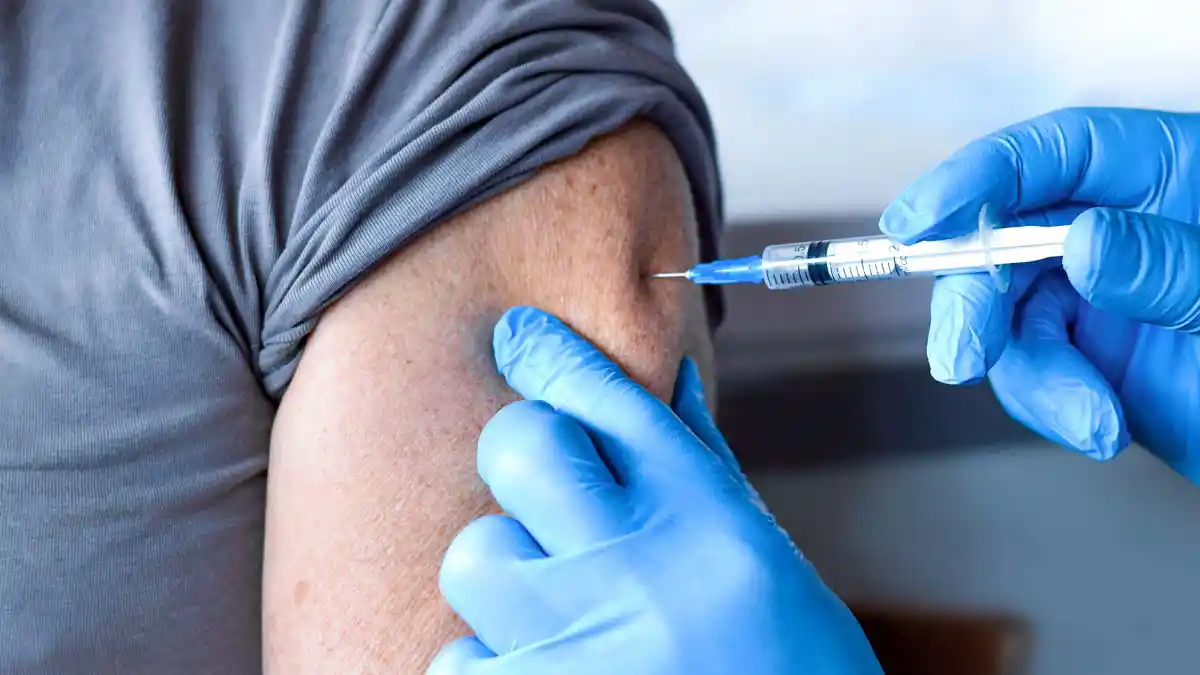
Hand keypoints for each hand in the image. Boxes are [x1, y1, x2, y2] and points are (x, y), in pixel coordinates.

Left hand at [426, 306, 881, 674]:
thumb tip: (673, 379)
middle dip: (520, 455)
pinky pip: (458, 660)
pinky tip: (546, 665)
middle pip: (519, 448)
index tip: (519, 338)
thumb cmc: (791, 662)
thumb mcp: (764, 557)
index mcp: (709, 520)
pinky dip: (490, 664)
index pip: (608, 399)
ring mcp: (587, 644)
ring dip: (505, 580)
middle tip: (542, 496)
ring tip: (556, 611)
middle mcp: (645, 570)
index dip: (550, 356)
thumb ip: (704, 468)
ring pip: (475, 555)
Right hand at [880, 107, 1199, 482]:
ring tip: (1089, 421)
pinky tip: (1100, 427)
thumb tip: (1082, 242)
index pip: (1057, 151)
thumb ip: (1169, 266)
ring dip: (1029, 374)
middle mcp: (1126, 228)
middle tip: (961, 356)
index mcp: (1174, 174)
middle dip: (976, 300)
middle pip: (1007, 238)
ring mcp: (1105, 297)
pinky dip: (1052, 403)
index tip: (919, 220)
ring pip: (1009, 317)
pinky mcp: (1093, 360)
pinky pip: (1034, 372)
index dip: (979, 177)